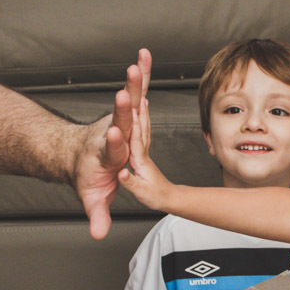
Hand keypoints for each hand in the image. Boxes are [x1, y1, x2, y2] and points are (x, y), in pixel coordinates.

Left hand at [75, 49, 151, 239]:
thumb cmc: (87, 175)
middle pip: (119, 120)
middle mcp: (112, 133)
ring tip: (137, 65)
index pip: (111, 149)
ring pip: (128, 101)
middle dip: (122, 107)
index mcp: (107, 155)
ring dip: (134, 83)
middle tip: (125, 93)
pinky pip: (136, 91)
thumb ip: (97, 214)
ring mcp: (118, 120)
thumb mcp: (91, 197)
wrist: (72, 153)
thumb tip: (98, 235)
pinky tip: (145, 55)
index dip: (113, 142)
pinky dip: (142, 74)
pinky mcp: (125, 111)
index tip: (115, 134)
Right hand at [117, 91, 175, 209]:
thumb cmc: (155, 196)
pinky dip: (142, 117)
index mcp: (140, 161)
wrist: (168, 198)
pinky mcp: (143, 152)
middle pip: (141, 127)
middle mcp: (143, 153)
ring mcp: (144, 151)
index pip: (135, 140)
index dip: (133, 125)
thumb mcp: (141, 192)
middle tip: (135, 91)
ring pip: (143, 126)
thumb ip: (130, 182)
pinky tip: (141, 109)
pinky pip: (142, 130)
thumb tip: (121, 174)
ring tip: (140, 94)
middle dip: (138, 109)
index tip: (129, 109)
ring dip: (141, 110)